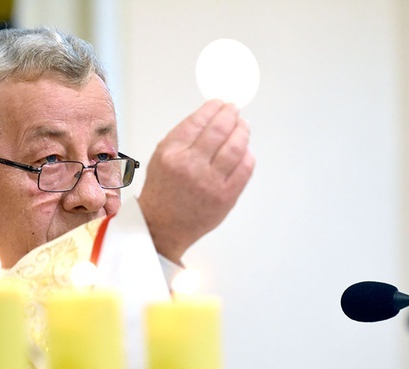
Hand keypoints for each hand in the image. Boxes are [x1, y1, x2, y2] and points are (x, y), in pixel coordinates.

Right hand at [138, 100, 254, 263]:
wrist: (163, 226)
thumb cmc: (163, 190)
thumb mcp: (161, 157)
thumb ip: (183, 136)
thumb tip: (212, 115)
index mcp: (171, 153)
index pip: (198, 121)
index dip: (212, 108)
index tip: (220, 103)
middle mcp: (191, 166)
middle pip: (219, 130)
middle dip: (230, 115)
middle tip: (234, 110)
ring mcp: (210, 182)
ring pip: (236, 147)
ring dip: (243, 131)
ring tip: (243, 125)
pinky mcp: (226, 197)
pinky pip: (245, 168)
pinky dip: (248, 155)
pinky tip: (245, 150)